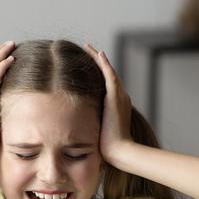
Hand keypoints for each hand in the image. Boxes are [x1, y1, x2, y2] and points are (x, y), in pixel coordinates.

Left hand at [84, 43, 133, 164]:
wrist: (120, 151)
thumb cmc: (108, 148)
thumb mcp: (97, 133)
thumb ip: (91, 126)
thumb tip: (78, 130)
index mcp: (116, 105)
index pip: (105, 84)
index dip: (96, 73)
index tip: (85, 66)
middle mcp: (120, 97)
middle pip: (107, 74)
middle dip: (96, 62)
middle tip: (85, 49)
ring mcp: (119, 96)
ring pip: (108, 71)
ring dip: (98, 58)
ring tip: (87, 47)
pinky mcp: (116, 97)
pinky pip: (110, 75)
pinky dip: (104, 64)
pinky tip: (98, 53)